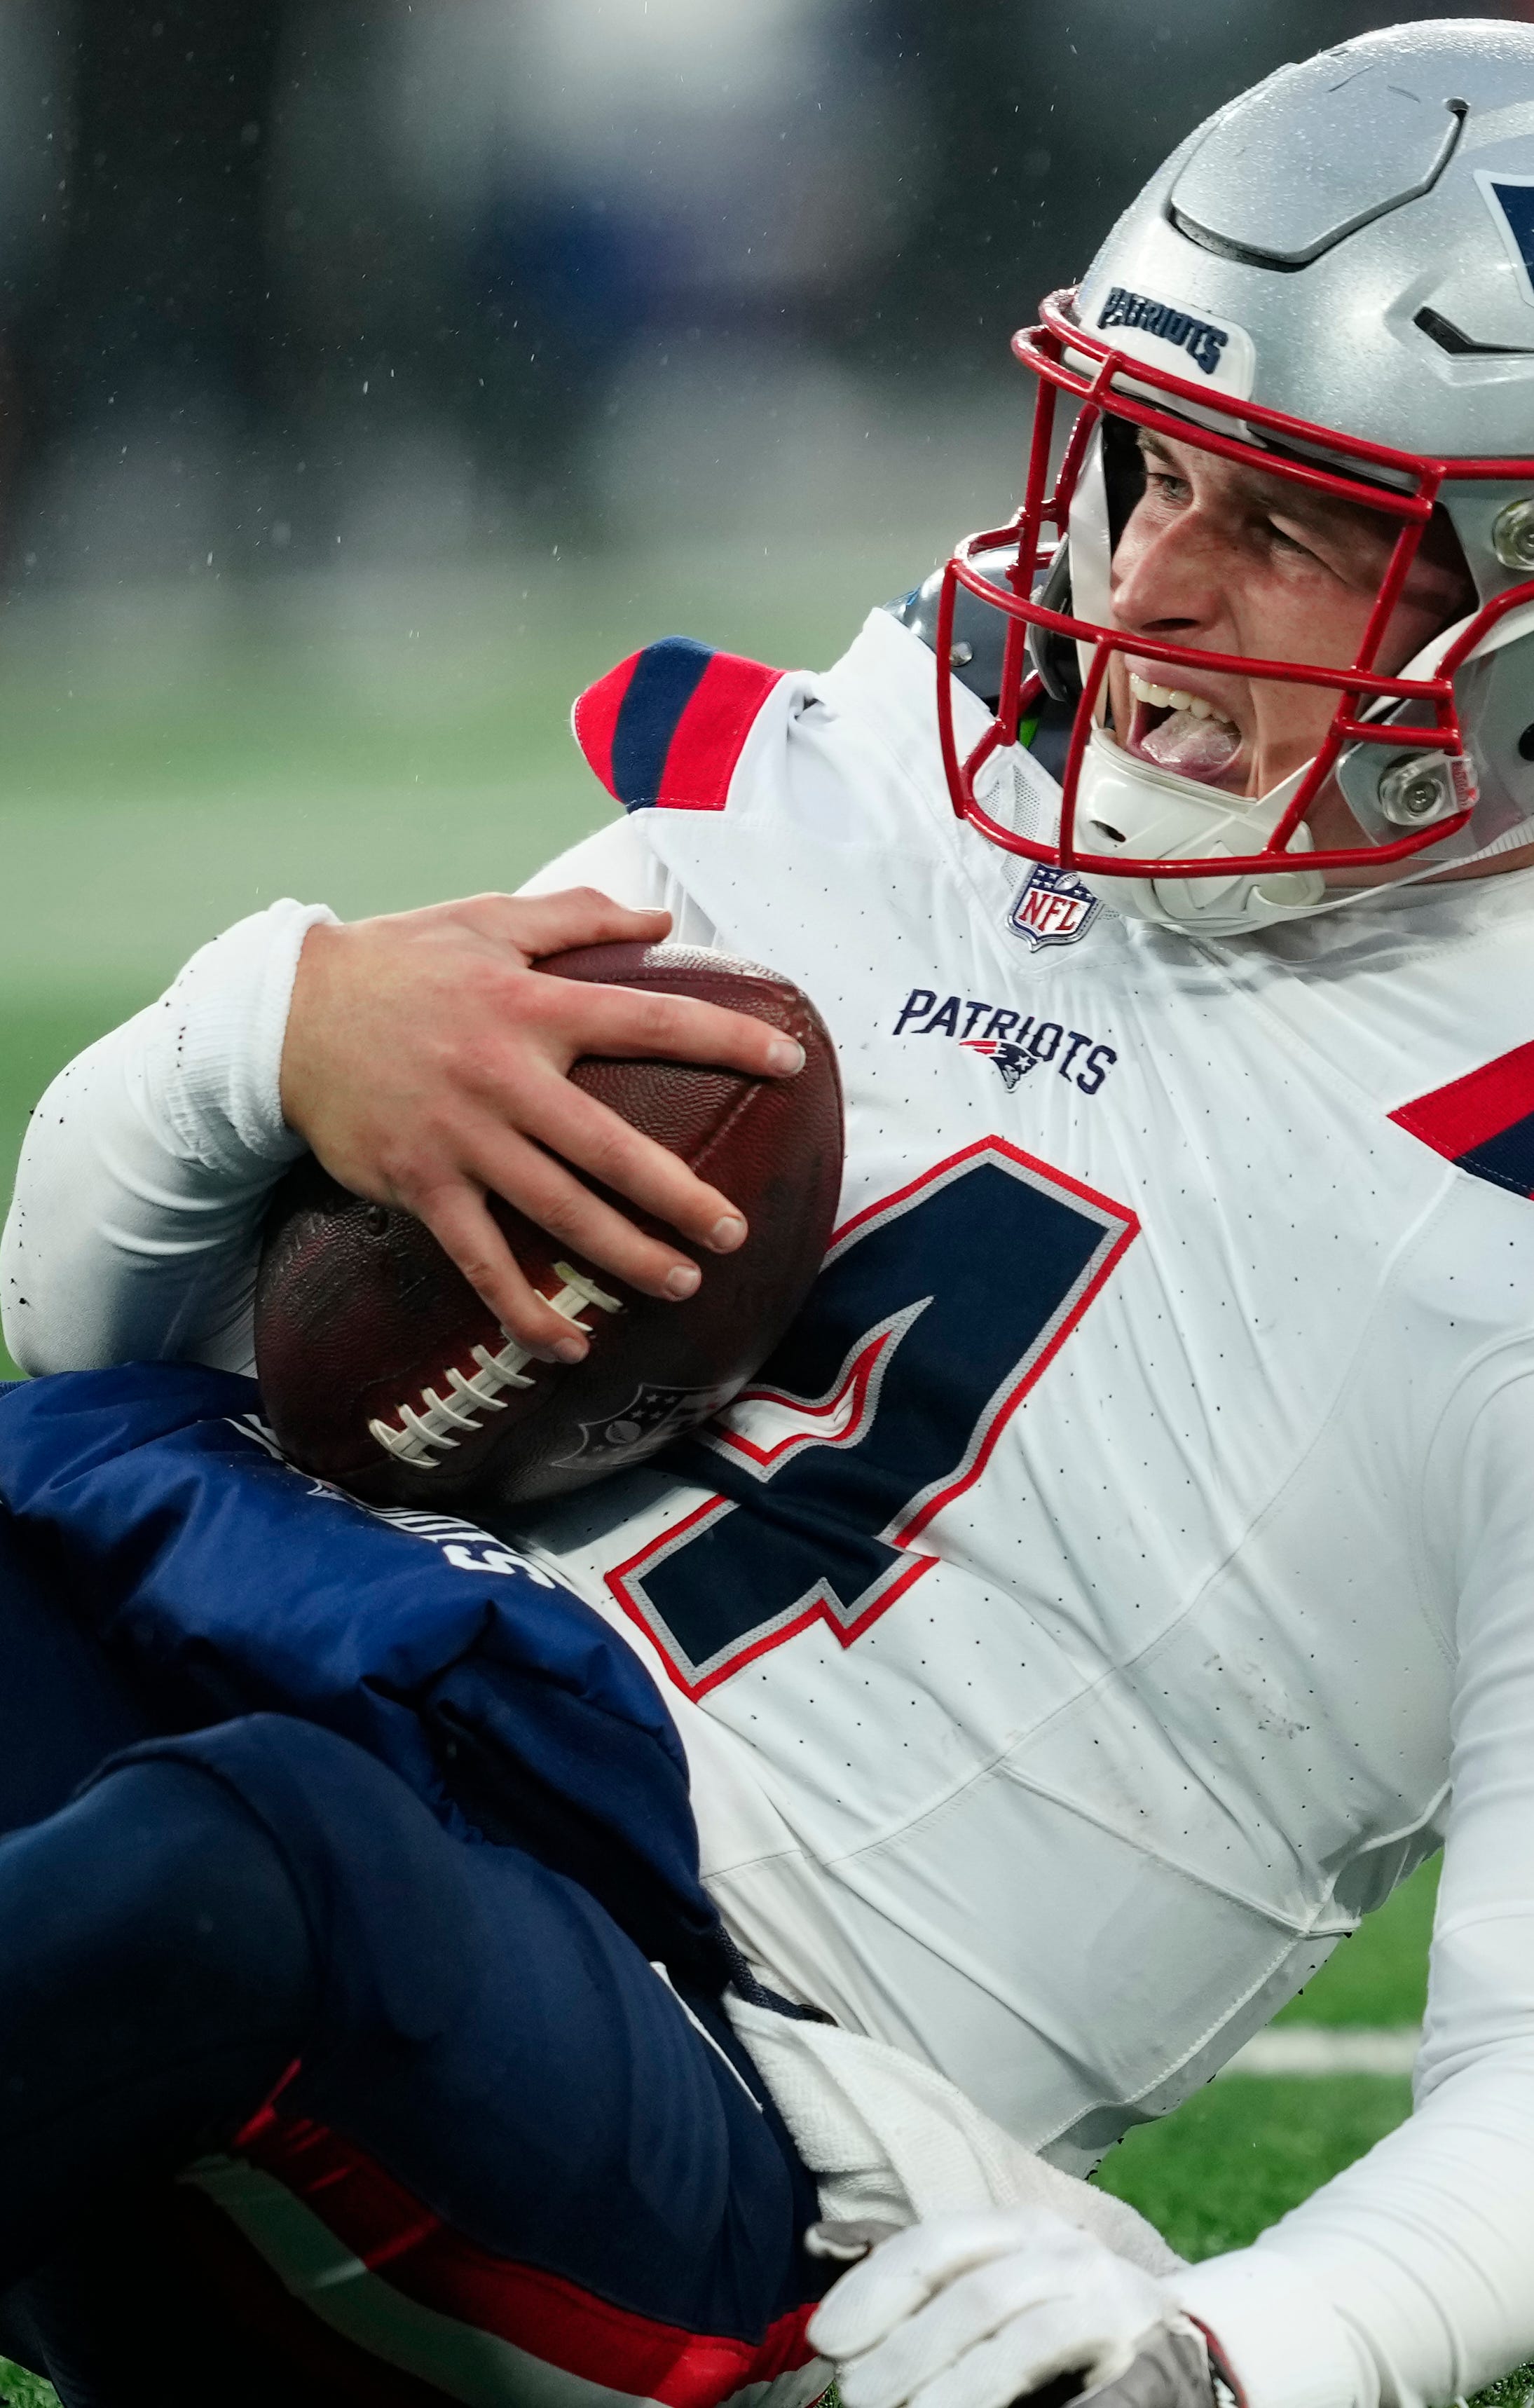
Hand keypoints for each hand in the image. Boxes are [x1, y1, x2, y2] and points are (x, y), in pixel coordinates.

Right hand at [278, 889, 805, 1361]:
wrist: (283, 1015)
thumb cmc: (397, 962)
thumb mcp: (486, 920)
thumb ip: (577, 919)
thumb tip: (660, 924)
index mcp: (531, 1006)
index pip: (648, 1020)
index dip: (725, 1039)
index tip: (788, 1064)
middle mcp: (503, 1077)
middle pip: (610, 1147)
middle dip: (679, 1196)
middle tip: (733, 1230)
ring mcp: (462, 1139)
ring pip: (556, 1211)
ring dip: (622, 1256)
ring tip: (682, 1284)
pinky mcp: (420, 1185)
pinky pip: (481, 1260)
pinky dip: (522, 1308)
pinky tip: (567, 1343)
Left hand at [808, 2209, 1208, 2407]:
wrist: (1185, 2348)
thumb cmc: (1061, 2328)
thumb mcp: (998, 2295)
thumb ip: (932, 2302)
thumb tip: (830, 2290)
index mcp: (1017, 2228)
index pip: (933, 2245)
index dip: (874, 2290)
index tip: (826, 2340)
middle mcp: (1061, 2249)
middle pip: (968, 2294)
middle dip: (904, 2352)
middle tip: (856, 2398)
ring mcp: (1104, 2297)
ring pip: (1014, 2337)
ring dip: (950, 2387)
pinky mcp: (1140, 2352)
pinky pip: (1067, 2379)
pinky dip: (1006, 2399)